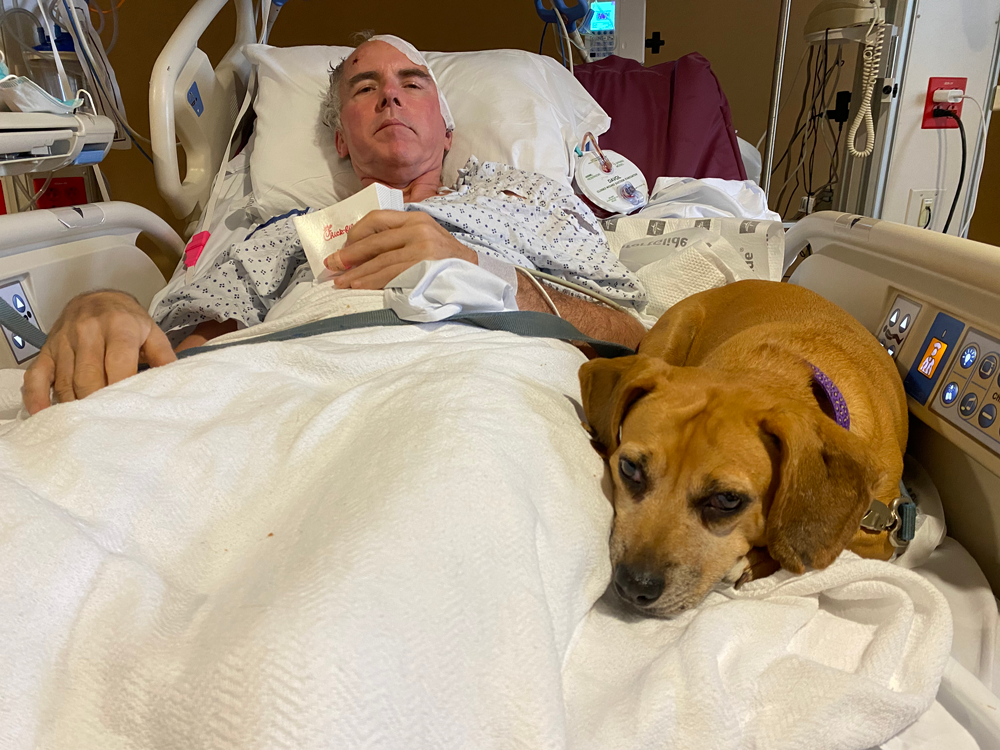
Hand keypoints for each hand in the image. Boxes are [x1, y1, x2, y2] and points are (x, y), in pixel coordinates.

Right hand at [22, 291, 175, 414]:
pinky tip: (43, 415)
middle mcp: (88, 332)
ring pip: (65, 382)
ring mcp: (63, 342)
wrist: (97, 298)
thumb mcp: (152, 332)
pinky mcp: (46, 351)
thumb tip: (177, 383)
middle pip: (88, 377)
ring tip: (88, 426)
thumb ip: (164, 357)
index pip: (118, 364)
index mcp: (118, 327)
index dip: (122, 390)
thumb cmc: (127, 320)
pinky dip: (37, 398)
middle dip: (97, 402)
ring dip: (75, 406)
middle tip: (109, 424)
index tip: (128, 411)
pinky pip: (36, 377)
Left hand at [326, 210, 476, 289]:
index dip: (355, 234)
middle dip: (349, 255)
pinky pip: (391, 275)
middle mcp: (418, 229)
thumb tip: (360, 250)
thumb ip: (400, 237)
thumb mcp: (426, 237)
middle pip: (374, 242)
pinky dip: (371, 282)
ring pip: (380, 261)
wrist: (477, 275)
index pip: (376, 219)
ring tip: (341, 282)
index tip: (344, 248)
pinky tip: (360, 287)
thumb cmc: (446, 259)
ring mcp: (422, 248)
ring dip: (356, 273)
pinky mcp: (424, 267)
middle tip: (332, 266)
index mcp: (415, 217)